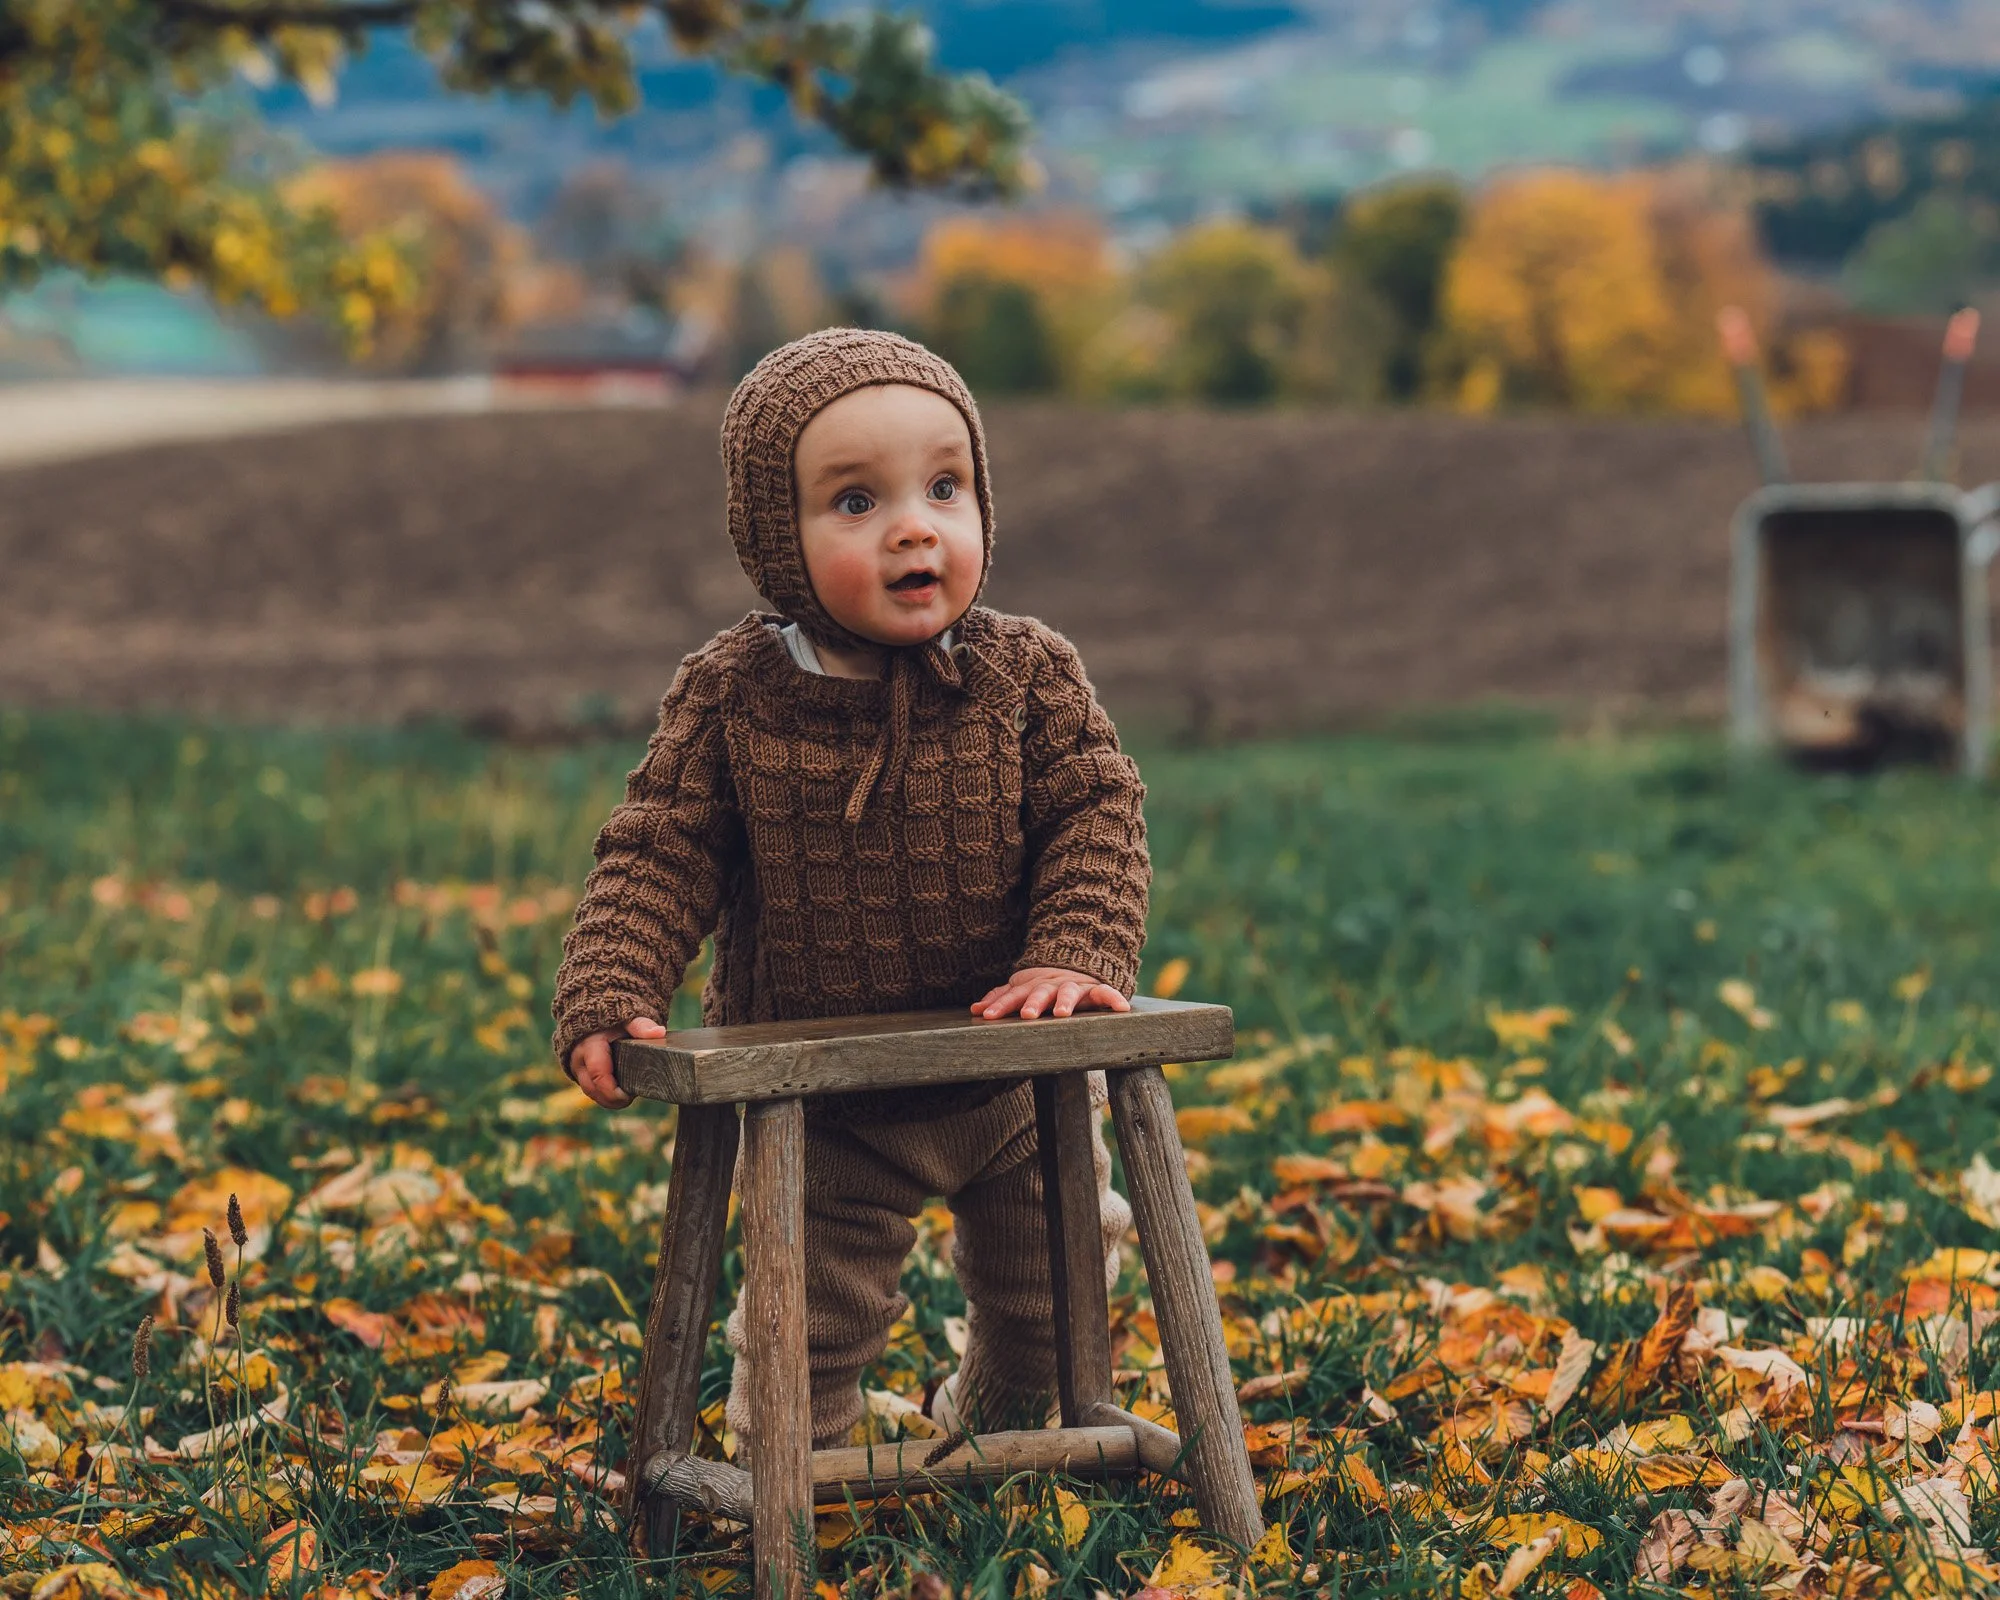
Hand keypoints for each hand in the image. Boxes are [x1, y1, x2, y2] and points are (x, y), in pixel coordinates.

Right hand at [565, 1016, 664, 1108]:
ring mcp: (578, 1071)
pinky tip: (621, 1093)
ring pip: (592, 1093)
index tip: (629, 1095)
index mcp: (590, 1047)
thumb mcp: (627, 1020)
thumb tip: (658, 1032)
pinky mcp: (582, 1077)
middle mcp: (579, 1061)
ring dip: (609, 1099)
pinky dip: (606, 1095)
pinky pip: (593, 1092)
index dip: (612, 1090)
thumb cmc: (614, 1022)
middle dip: (612, 1099)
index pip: (598, 1074)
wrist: (596, 1020)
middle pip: (593, 1089)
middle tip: (631, 1097)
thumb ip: (640, 1026)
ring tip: (628, 1095)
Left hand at [972, 968, 1130, 1021]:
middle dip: (1033, 1002)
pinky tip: (1122, 1008)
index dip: (1000, 1004)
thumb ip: (1001, 997)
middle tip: (1028, 1014)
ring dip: (1066, 1001)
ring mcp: (1074, 986)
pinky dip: (1113, 999)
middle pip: (1041, 991)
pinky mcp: (1095, 989)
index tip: (987, 1016)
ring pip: (1070, 991)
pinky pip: (1106, 992)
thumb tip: (974, 1009)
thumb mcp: (1023, 988)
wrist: (1078, 964)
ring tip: (1062, 1013)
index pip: (1013, 994)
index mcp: (1032, 985)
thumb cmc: (1045, 985)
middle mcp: (1052, 984)